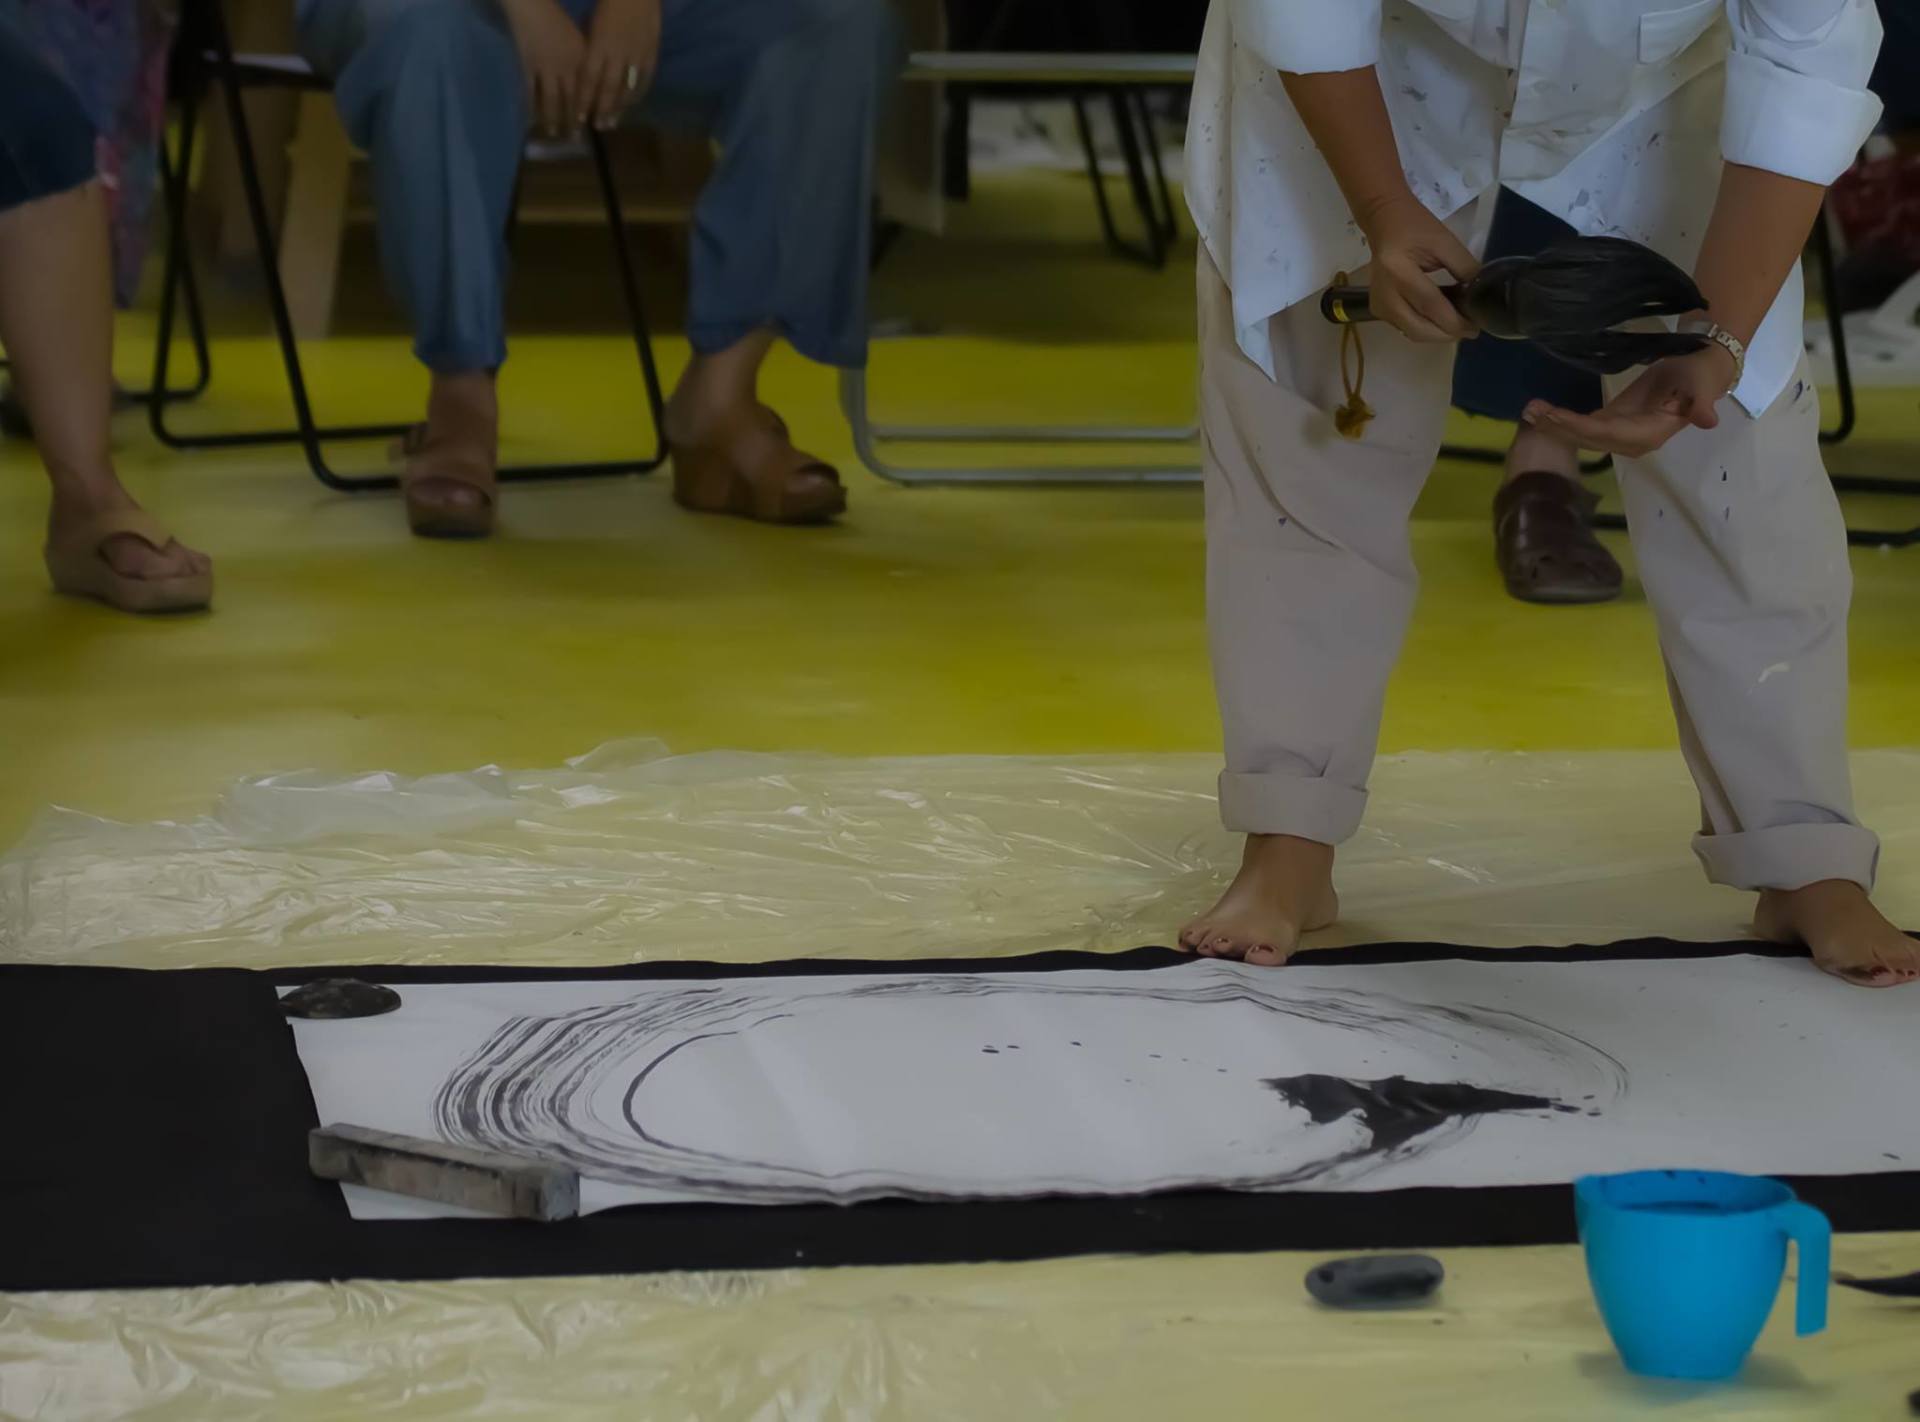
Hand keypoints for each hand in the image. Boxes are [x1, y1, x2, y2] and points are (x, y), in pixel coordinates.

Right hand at [502, 0, 587, 137]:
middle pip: (570, 100)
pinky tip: (533, 120)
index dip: (587, 110)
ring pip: (551, 100)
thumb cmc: (559, 20)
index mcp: (581, 59)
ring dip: (552, 119)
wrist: (533, 7)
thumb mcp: (580, 40)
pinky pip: (530, 93)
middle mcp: (566, 66)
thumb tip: (589, 86)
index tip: (590, 126)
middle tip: (572, 139)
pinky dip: (531, 108)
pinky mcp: (527, 67)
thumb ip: (584, 63)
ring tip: (553, 134)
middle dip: (571, 121)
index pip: (587, 91)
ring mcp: (545, 68)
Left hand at [580, 0, 661, 131]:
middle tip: (598, 127)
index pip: (589, 78)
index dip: (584, 99)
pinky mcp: (652, 55)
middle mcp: (618, 54)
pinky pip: (644, 80)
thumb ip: (589, 48)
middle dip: (602, 109)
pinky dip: (636, 95)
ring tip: (613, 123)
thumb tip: (584, 69)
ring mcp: (637, 56)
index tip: (579, 116)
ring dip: (620, 108)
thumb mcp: (591, 23)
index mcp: (600, 44)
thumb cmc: (609, 4)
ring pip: (627, 87)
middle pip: (609, 88)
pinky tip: (631, 105)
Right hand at [1356, 192, 1480, 342]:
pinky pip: (1406, 328)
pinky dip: (1427, 328)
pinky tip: (1442, 318)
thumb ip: (1465, 268)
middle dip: (1448, 334)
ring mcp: (1379, 305)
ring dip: (1438, 333)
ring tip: (1458, 323)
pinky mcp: (1378, 310)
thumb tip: (1480, 296)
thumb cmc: (1415, 226)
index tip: (1477, 326)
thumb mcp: (1445, 241)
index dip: (1455, 321)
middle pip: (1419, 329)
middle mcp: (1384, 294)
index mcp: (1398, 272)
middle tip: (1470, 329)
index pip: (1430, 306)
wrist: (1384, 221)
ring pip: (1413, 333)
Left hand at [1522, 344, 1739, 457]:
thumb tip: (1708, 421)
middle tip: (1530, 413)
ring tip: (1527, 412)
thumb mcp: (1704, 384)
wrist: (1699, 371)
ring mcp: (1618, 434)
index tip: (1556, 416)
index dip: (1582, 427)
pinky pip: (1581, 426)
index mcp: (1650, 434)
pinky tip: (1538, 412)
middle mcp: (1630, 441)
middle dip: (1558, 428)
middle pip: (1589, 438)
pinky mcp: (1610, 423)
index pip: (1609, 434)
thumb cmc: (1701, 375)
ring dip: (1553, 425)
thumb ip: (1701, 403)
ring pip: (1581, 435)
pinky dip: (1560, 419)